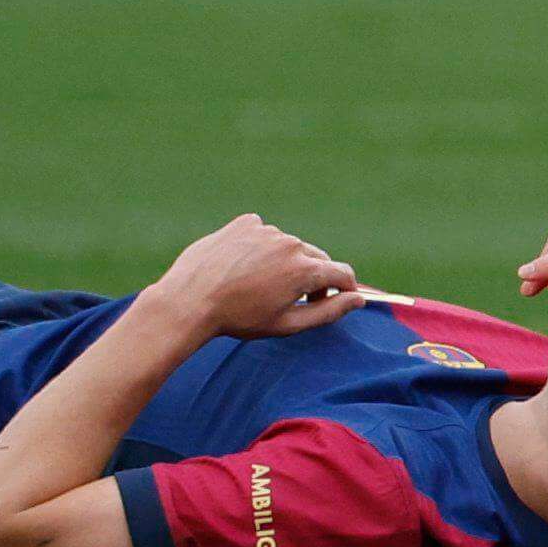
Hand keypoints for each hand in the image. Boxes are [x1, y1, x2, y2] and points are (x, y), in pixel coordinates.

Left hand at [158, 213, 365, 338]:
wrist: (189, 301)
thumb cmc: (238, 319)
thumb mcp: (286, 324)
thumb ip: (328, 312)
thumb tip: (358, 300)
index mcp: (305, 269)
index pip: (342, 273)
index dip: (344, 288)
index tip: (335, 299)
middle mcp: (291, 243)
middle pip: (316, 258)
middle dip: (312, 277)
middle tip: (289, 300)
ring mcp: (267, 230)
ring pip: (287, 246)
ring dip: (283, 262)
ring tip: (256, 285)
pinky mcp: (245, 223)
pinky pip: (263, 233)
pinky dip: (260, 247)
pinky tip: (241, 266)